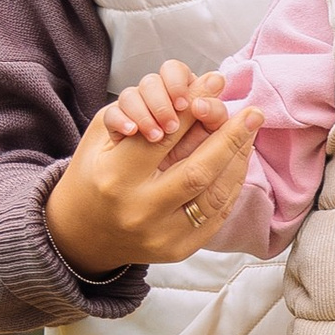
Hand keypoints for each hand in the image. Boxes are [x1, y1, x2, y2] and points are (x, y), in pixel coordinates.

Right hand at [44, 59, 260, 276]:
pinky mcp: (178, 251)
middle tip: (253, 113)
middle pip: (198, 170)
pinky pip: (218, 216)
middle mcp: (139, 209)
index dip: (194, 107)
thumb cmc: (92, 176)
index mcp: (115, 177)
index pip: (165, 136)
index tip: (216, 84)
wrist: (82, 235)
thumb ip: (143, 112)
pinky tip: (239, 162)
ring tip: (251, 133)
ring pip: (215, 195)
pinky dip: (233, 186)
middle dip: (231, 137)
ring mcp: (161, 235)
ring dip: (239, 160)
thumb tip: (197, 90)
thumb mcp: (103, 138)